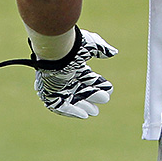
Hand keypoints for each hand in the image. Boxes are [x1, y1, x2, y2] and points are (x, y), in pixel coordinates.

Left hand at [0, 27, 117, 117]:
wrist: (55, 52)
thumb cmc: (73, 47)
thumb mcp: (91, 45)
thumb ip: (102, 48)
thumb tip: (113, 52)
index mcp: (71, 63)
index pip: (85, 76)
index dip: (97, 83)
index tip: (109, 89)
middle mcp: (62, 75)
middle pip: (79, 88)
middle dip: (91, 95)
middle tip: (105, 99)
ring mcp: (54, 85)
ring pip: (71, 98)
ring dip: (84, 105)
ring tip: (95, 111)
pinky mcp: (48, 94)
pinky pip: (60, 106)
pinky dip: (72, 111)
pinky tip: (85, 115)